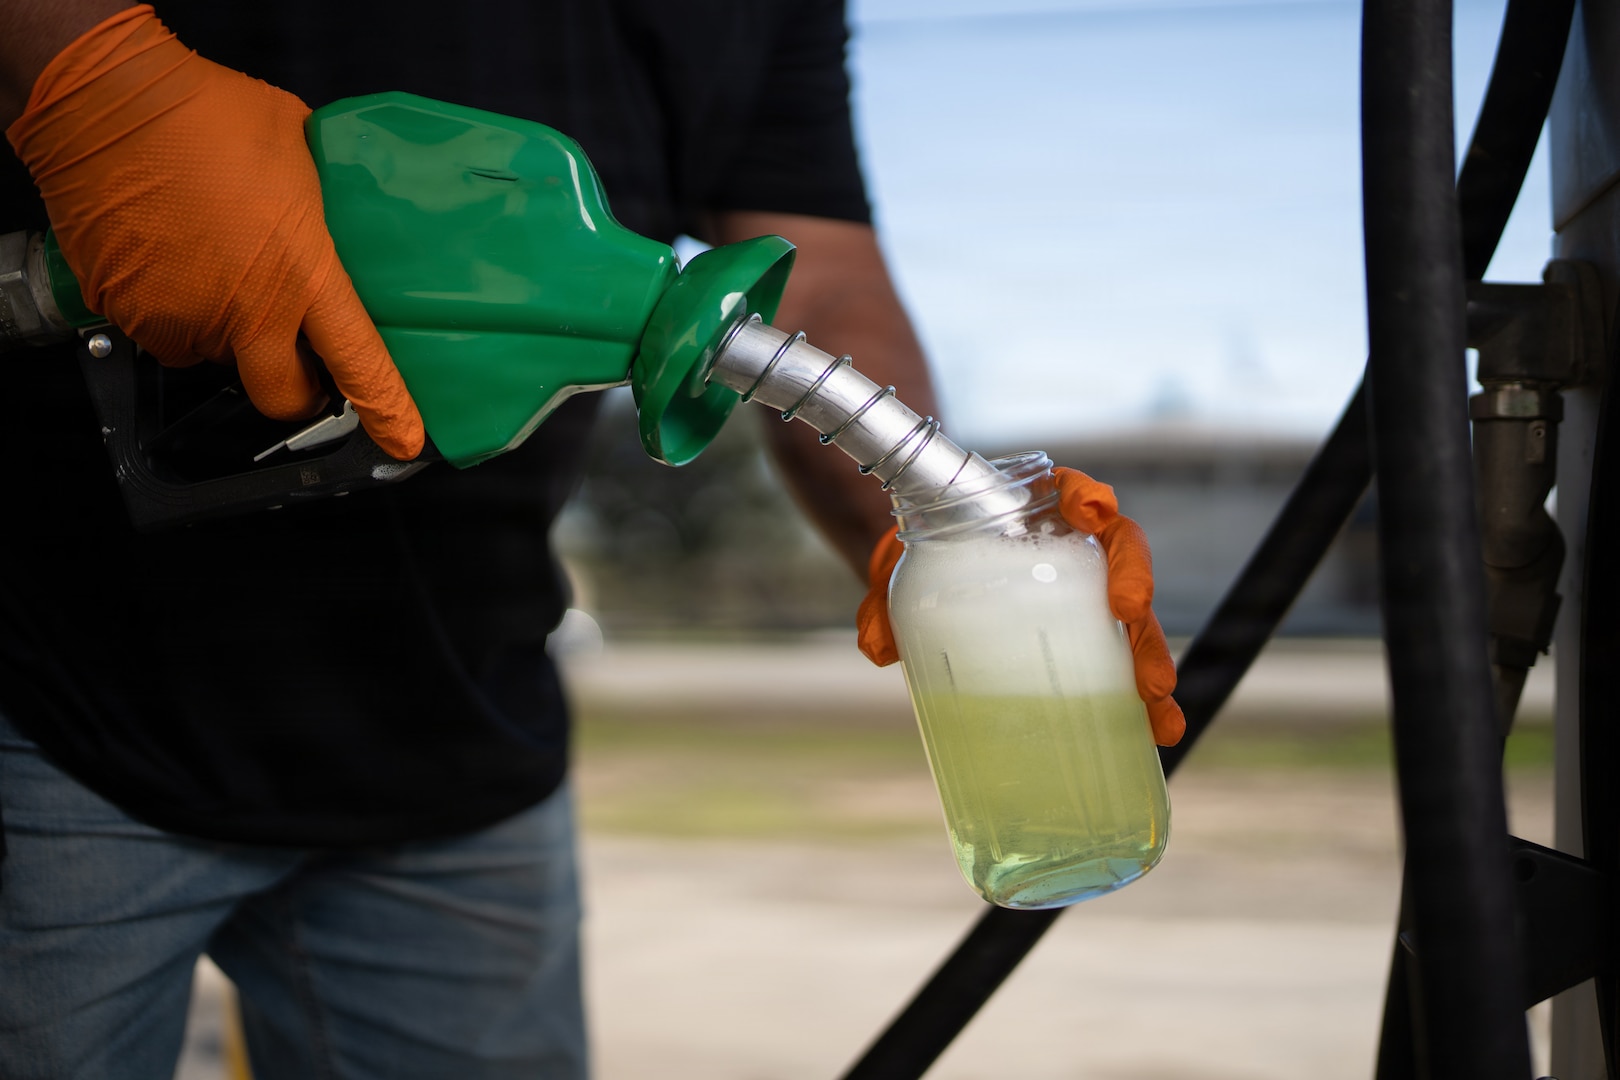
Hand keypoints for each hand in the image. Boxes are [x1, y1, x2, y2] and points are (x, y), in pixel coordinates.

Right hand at [5, 5, 423, 458]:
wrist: (106, 102)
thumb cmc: (208, 115)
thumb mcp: (303, 153)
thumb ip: (326, 205)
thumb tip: (336, 218)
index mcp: (301, 274)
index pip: (358, 361)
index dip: (386, 408)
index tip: (405, 439)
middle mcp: (242, 312)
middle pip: (282, 398)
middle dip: (296, 392)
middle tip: (298, 363)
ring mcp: (182, 319)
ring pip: (216, 357)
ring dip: (224, 330)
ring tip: (218, 266)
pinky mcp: (128, 314)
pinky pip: (162, 330)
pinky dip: (172, 307)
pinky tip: (176, 256)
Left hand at [856, 467, 1185, 746]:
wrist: (920, 571)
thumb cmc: (922, 556)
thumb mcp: (896, 569)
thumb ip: (882, 599)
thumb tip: (876, 646)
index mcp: (1037, 512)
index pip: (1074, 492)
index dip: (1088, 498)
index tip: (1090, 513)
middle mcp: (1073, 548)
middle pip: (1123, 564)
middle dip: (1138, 609)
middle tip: (1141, 659)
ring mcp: (1084, 591)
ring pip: (1133, 619)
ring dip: (1151, 664)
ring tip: (1159, 715)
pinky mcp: (1085, 631)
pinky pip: (1120, 656)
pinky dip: (1140, 696)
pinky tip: (1153, 732)